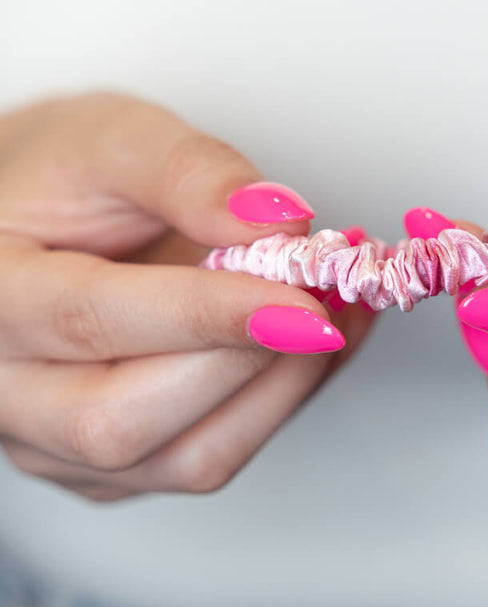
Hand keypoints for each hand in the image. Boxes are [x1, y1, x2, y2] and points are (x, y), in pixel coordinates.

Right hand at [0, 92, 372, 500]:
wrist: (30, 228)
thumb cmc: (57, 179)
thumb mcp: (112, 140)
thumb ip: (190, 174)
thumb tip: (281, 222)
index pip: (93, 323)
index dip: (209, 315)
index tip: (304, 298)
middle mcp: (7, 392)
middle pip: (127, 420)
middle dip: (249, 360)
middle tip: (325, 296)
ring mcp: (57, 444)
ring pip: (184, 461)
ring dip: (282, 389)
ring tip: (335, 313)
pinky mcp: (113, 466)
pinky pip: (210, 457)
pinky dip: (281, 402)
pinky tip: (314, 344)